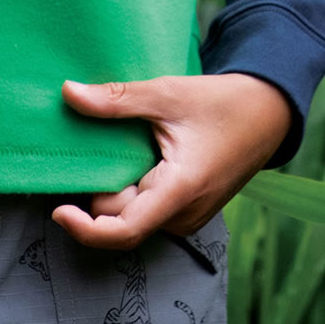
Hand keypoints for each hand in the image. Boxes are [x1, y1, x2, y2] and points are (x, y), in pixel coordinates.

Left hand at [51, 71, 291, 250]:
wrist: (267, 113)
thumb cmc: (220, 103)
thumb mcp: (166, 94)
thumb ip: (116, 100)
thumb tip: (67, 93)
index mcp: (179, 191)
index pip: (123, 230)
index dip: (85, 228)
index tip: (57, 209)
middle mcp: (183, 215)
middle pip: (121, 216)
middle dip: (97, 189)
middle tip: (85, 146)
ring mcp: (187, 216)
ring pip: (133, 213)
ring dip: (115, 186)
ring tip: (111, 145)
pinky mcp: (187, 209)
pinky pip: (147, 207)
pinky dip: (131, 186)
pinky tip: (130, 153)